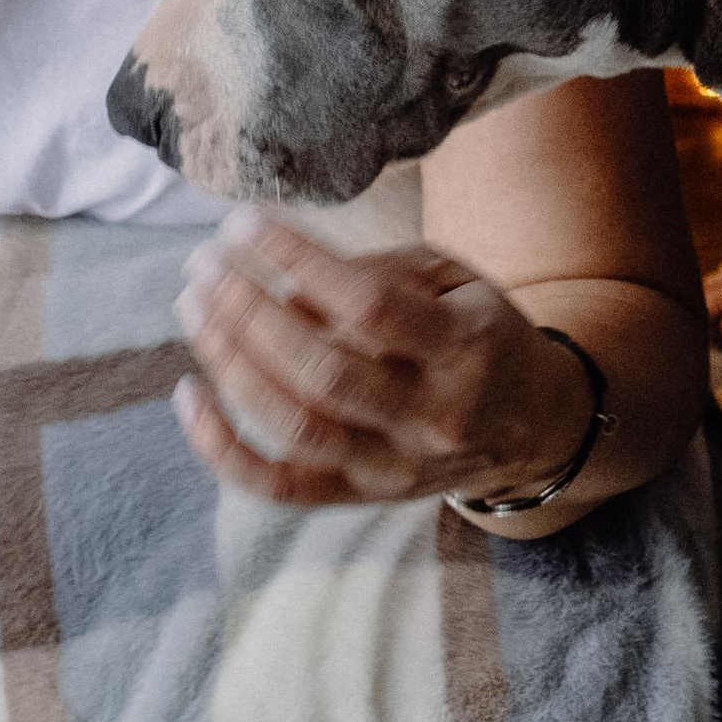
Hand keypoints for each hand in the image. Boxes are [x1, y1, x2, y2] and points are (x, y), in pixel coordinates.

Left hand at [172, 211, 592, 509]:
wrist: (531, 425)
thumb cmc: (477, 331)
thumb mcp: (453, 279)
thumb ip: (375, 276)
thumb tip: (278, 280)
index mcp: (464, 347)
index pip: (369, 306)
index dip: (297, 262)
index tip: (243, 224)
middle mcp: (431, 416)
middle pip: (322, 371)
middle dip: (248, 312)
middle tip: (204, 264)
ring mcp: (394, 466)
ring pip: (297, 428)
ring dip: (231, 364)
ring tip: (195, 307)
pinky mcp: (362, 498)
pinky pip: (281, 489)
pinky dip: (223, 451)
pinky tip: (189, 397)